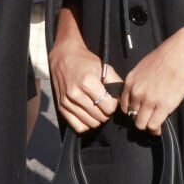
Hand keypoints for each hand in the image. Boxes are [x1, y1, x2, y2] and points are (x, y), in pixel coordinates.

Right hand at [49, 8, 120, 132]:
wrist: (64, 57)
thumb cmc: (85, 62)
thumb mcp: (104, 67)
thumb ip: (116, 82)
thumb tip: (122, 99)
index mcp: (88, 82)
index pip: (108, 107)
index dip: (113, 104)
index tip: (111, 99)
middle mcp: (75, 93)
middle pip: (100, 117)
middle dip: (106, 111)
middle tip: (104, 103)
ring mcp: (67, 102)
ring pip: (90, 123)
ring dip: (97, 118)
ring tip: (97, 108)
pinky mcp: (61, 107)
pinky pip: (78, 126)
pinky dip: (86, 124)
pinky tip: (88, 114)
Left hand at [120, 11, 183, 134]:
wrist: (182, 54)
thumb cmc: (169, 55)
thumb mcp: (146, 65)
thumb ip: (141, 79)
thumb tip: (144, 88)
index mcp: (131, 81)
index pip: (124, 104)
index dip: (132, 111)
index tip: (138, 113)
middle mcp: (136, 92)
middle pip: (132, 115)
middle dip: (139, 119)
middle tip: (147, 120)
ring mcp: (148, 101)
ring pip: (140, 124)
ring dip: (147, 127)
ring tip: (153, 128)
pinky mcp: (162, 107)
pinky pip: (153, 126)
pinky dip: (155, 131)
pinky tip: (158, 130)